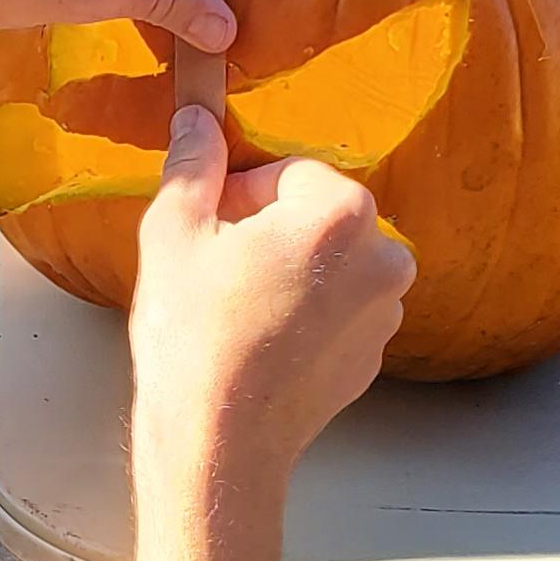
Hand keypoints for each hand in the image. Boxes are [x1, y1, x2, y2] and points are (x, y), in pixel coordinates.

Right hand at [130, 108, 413, 498]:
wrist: (219, 442)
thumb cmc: (194, 337)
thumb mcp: (174, 235)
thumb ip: (193, 165)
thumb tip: (197, 118)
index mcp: (340, 212)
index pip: (288, 172)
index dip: (240, 195)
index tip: (211, 232)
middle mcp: (382, 256)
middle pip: (316, 216)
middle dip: (269, 231)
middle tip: (218, 271)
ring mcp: (385, 311)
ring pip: (330, 263)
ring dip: (291, 271)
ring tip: (237, 310)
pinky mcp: (375, 355)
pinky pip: (340, 310)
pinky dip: (307, 314)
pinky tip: (260, 341)